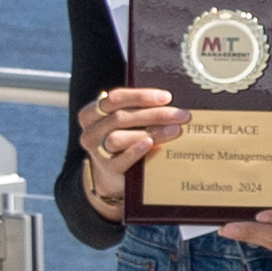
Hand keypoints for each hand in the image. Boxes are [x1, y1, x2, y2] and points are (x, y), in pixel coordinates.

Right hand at [77, 82, 181, 196]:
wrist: (115, 174)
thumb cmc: (125, 139)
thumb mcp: (126, 122)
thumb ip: (139, 110)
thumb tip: (169, 101)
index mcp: (91, 113)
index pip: (115, 99)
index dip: (141, 96)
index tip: (167, 97)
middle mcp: (90, 131)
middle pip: (120, 117)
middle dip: (154, 114)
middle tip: (181, 115)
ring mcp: (96, 151)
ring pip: (118, 137)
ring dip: (150, 132)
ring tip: (175, 130)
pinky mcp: (108, 169)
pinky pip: (120, 159)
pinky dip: (136, 150)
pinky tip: (151, 144)